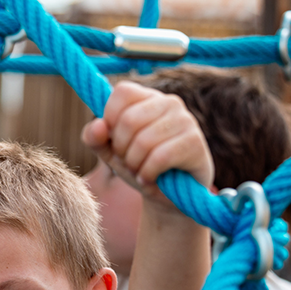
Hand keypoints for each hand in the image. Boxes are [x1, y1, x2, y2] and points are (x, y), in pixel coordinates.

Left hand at [81, 82, 212, 204]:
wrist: (168, 197)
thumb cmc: (139, 166)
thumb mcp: (110, 153)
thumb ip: (95, 138)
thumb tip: (97, 126)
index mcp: (148, 98)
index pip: (122, 92)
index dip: (110, 120)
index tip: (115, 140)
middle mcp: (169, 103)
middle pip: (129, 119)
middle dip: (121, 149)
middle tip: (129, 161)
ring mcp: (185, 121)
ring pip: (144, 141)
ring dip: (134, 164)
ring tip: (140, 171)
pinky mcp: (195, 143)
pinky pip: (160, 157)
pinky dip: (147, 174)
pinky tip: (150, 179)